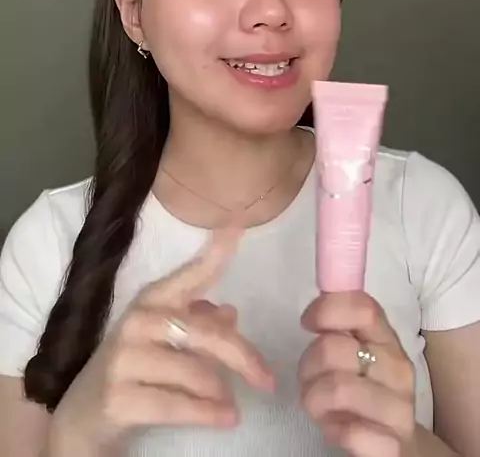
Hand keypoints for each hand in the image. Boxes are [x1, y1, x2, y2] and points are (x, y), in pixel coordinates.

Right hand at [52, 224, 274, 450]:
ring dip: (219, 391)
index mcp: (151, 301)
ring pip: (192, 371)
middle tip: (268, 379)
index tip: (238, 225)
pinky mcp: (118, 397)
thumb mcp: (163, 342)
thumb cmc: (133, 369)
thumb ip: (197, 324)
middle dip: (241, 356)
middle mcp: (137, 321)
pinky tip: (226, 418)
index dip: (215, 252)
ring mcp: (124, 358)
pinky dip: (206, 413)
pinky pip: (176, 404)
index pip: (189, 274)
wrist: (82, 417)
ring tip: (232, 403)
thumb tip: (230, 313)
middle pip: (202, 332)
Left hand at [298, 291, 415, 456]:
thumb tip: (318, 301)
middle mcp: (398, 369)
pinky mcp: (393, 445)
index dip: (326, 310)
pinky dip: (333, 429)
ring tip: (320, 405)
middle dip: (308, 365)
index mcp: (387, 339)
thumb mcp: (357, 352)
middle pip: (333, 348)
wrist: (398, 444)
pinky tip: (337, 428)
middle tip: (310, 378)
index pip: (362, 308)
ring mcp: (399, 408)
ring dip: (314, 399)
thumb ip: (341, 326)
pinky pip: (349, 432)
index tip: (307, 323)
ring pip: (335, 389)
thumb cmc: (366, 390)